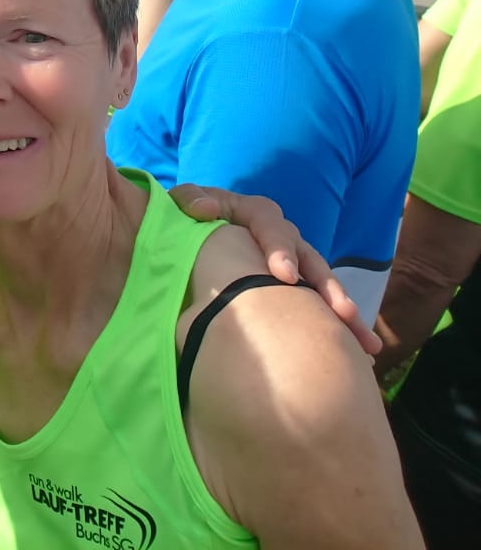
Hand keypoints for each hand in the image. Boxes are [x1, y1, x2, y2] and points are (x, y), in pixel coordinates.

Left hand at [169, 182, 380, 355]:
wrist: (199, 230)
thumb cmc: (193, 215)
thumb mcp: (187, 201)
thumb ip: (191, 199)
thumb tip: (206, 209)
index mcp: (257, 215)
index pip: (272, 228)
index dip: (281, 250)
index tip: (285, 276)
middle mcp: (283, 237)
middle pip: (310, 260)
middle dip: (327, 288)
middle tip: (342, 314)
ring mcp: (295, 261)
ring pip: (323, 286)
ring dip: (344, 313)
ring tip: (365, 343)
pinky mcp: (297, 286)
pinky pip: (320, 306)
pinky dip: (339, 328)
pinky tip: (361, 354)